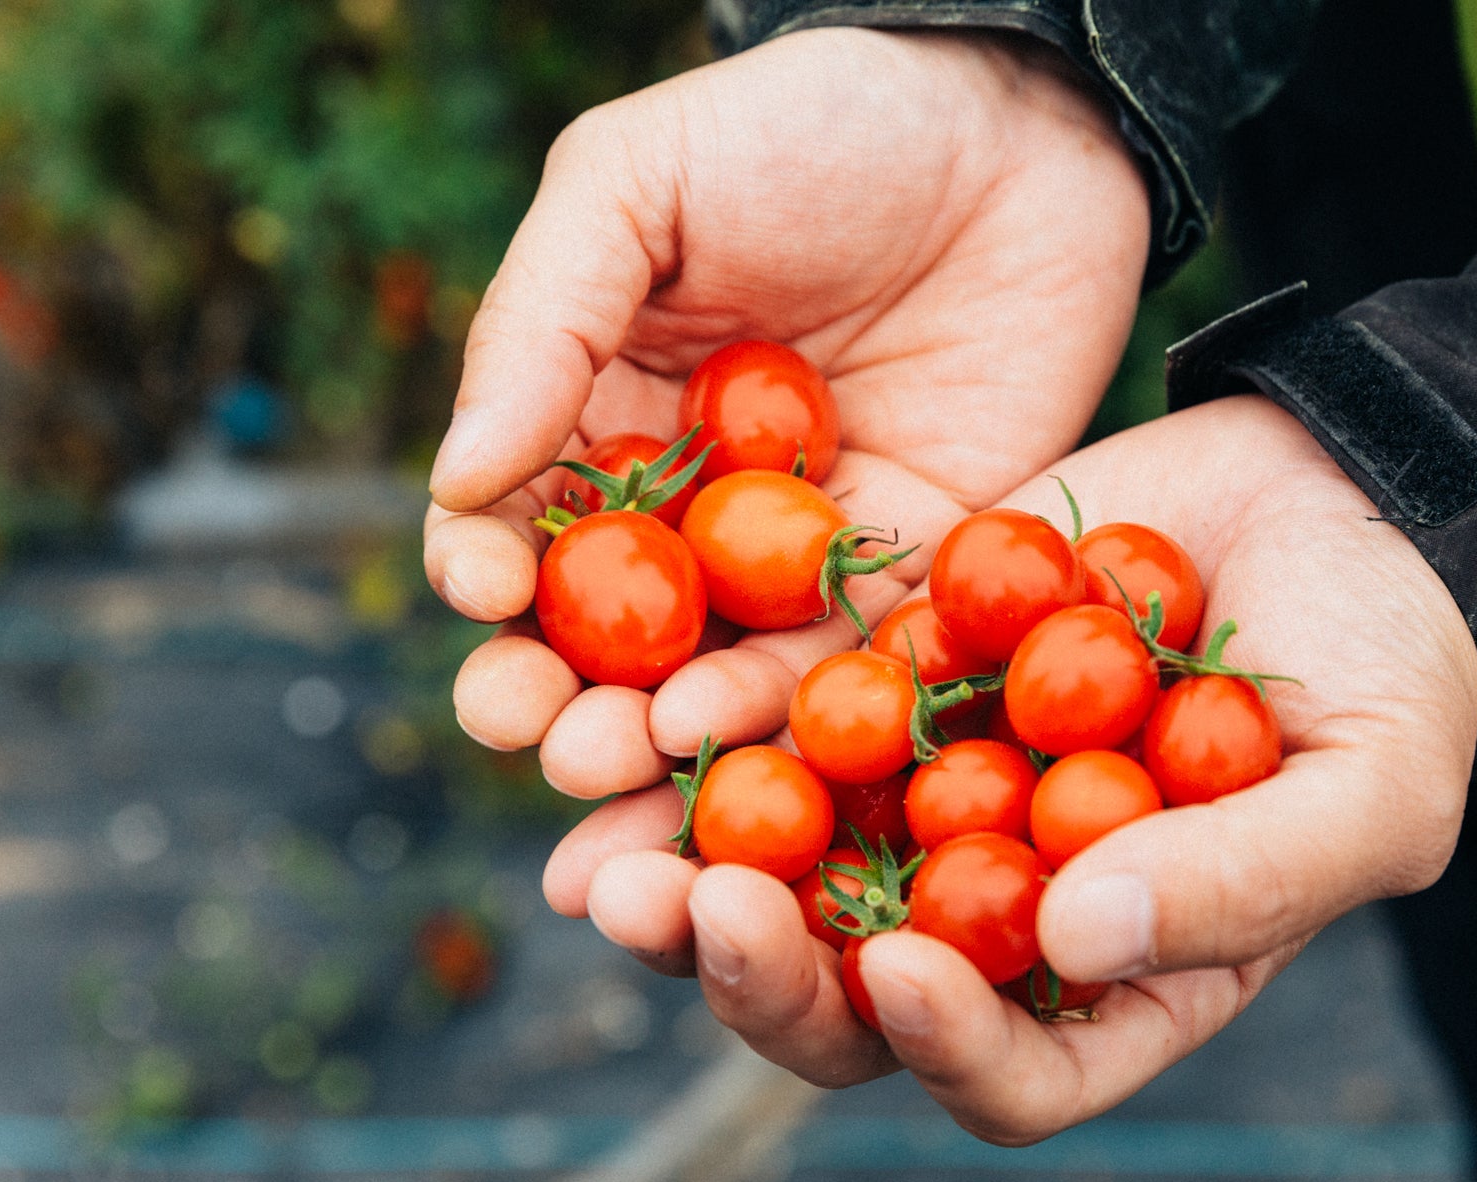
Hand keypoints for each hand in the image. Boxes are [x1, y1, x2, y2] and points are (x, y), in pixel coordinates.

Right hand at [426, 27, 1149, 797]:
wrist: (1017, 133)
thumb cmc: (807, 128)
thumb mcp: (641, 185)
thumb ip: (541, 324)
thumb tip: (459, 481)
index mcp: (602, 408)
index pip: (515, 517)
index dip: (482, 567)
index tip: (484, 591)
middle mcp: (686, 501)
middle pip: (597, 625)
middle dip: (546, 686)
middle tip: (524, 722)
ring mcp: (793, 551)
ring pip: (700, 667)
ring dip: (639, 730)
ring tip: (600, 759)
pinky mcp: (902, 574)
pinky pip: (829, 661)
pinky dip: (769, 706)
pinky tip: (713, 729)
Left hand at [557, 395, 1476, 1139]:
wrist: (1340, 494)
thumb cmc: (1392, 663)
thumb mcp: (1371, 782)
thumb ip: (1239, 879)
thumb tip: (1069, 944)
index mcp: (1123, 977)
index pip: (1018, 1073)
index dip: (948, 1048)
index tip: (892, 970)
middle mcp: (1008, 908)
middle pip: (860, 996)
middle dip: (760, 978)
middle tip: (676, 915)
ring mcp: (938, 792)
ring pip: (790, 872)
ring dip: (688, 877)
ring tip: (600, 859)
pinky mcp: (891, 679)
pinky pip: (787, 722)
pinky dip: (715, 729)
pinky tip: (648, 710)